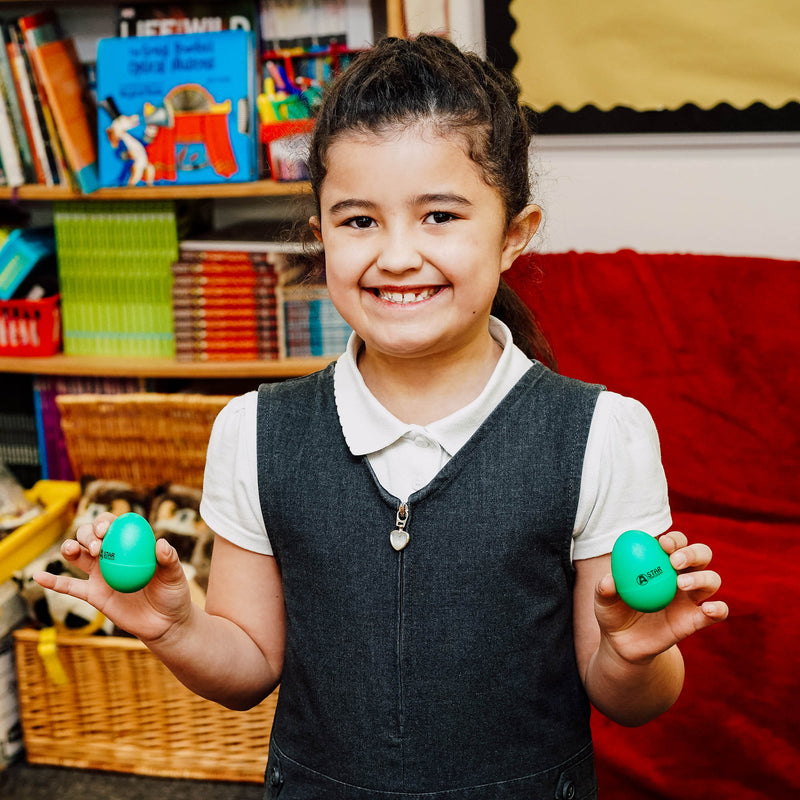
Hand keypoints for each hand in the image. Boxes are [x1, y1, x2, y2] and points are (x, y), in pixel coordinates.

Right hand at [33, 512, 192, 643]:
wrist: (165, 623)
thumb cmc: (173, 595)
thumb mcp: (175, 575)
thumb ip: (169, 559)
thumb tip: (160, 544)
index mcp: (132, 545)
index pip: (115, 526)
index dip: (106, 523)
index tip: (106, 530)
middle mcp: (113, 555)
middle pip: (91, 535)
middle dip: (88, 533)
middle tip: (96, 546)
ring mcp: (100, 574)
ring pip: (78, 556)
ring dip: (70, 548)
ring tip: (72, 550)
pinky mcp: (93, 594)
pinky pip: (69, 586)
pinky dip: (52, 581)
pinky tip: (38, 576)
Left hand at [594, 530, 727, 664]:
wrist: (624, 644)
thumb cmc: (614, 613)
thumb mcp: (604, 601)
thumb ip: (605, 589)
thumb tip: (609, 580)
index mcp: (660, 564)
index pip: (676, 543)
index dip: (674, 539)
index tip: (663, 543)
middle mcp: (680, 576)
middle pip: (701, 555)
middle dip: (693, 553)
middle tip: (675, 561)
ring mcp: (691, 598)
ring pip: (712, 579)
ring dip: (701, 577)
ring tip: (680, 584)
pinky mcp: (696, 620)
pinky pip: (717, 613)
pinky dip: (719, 608)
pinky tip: (708, 608)